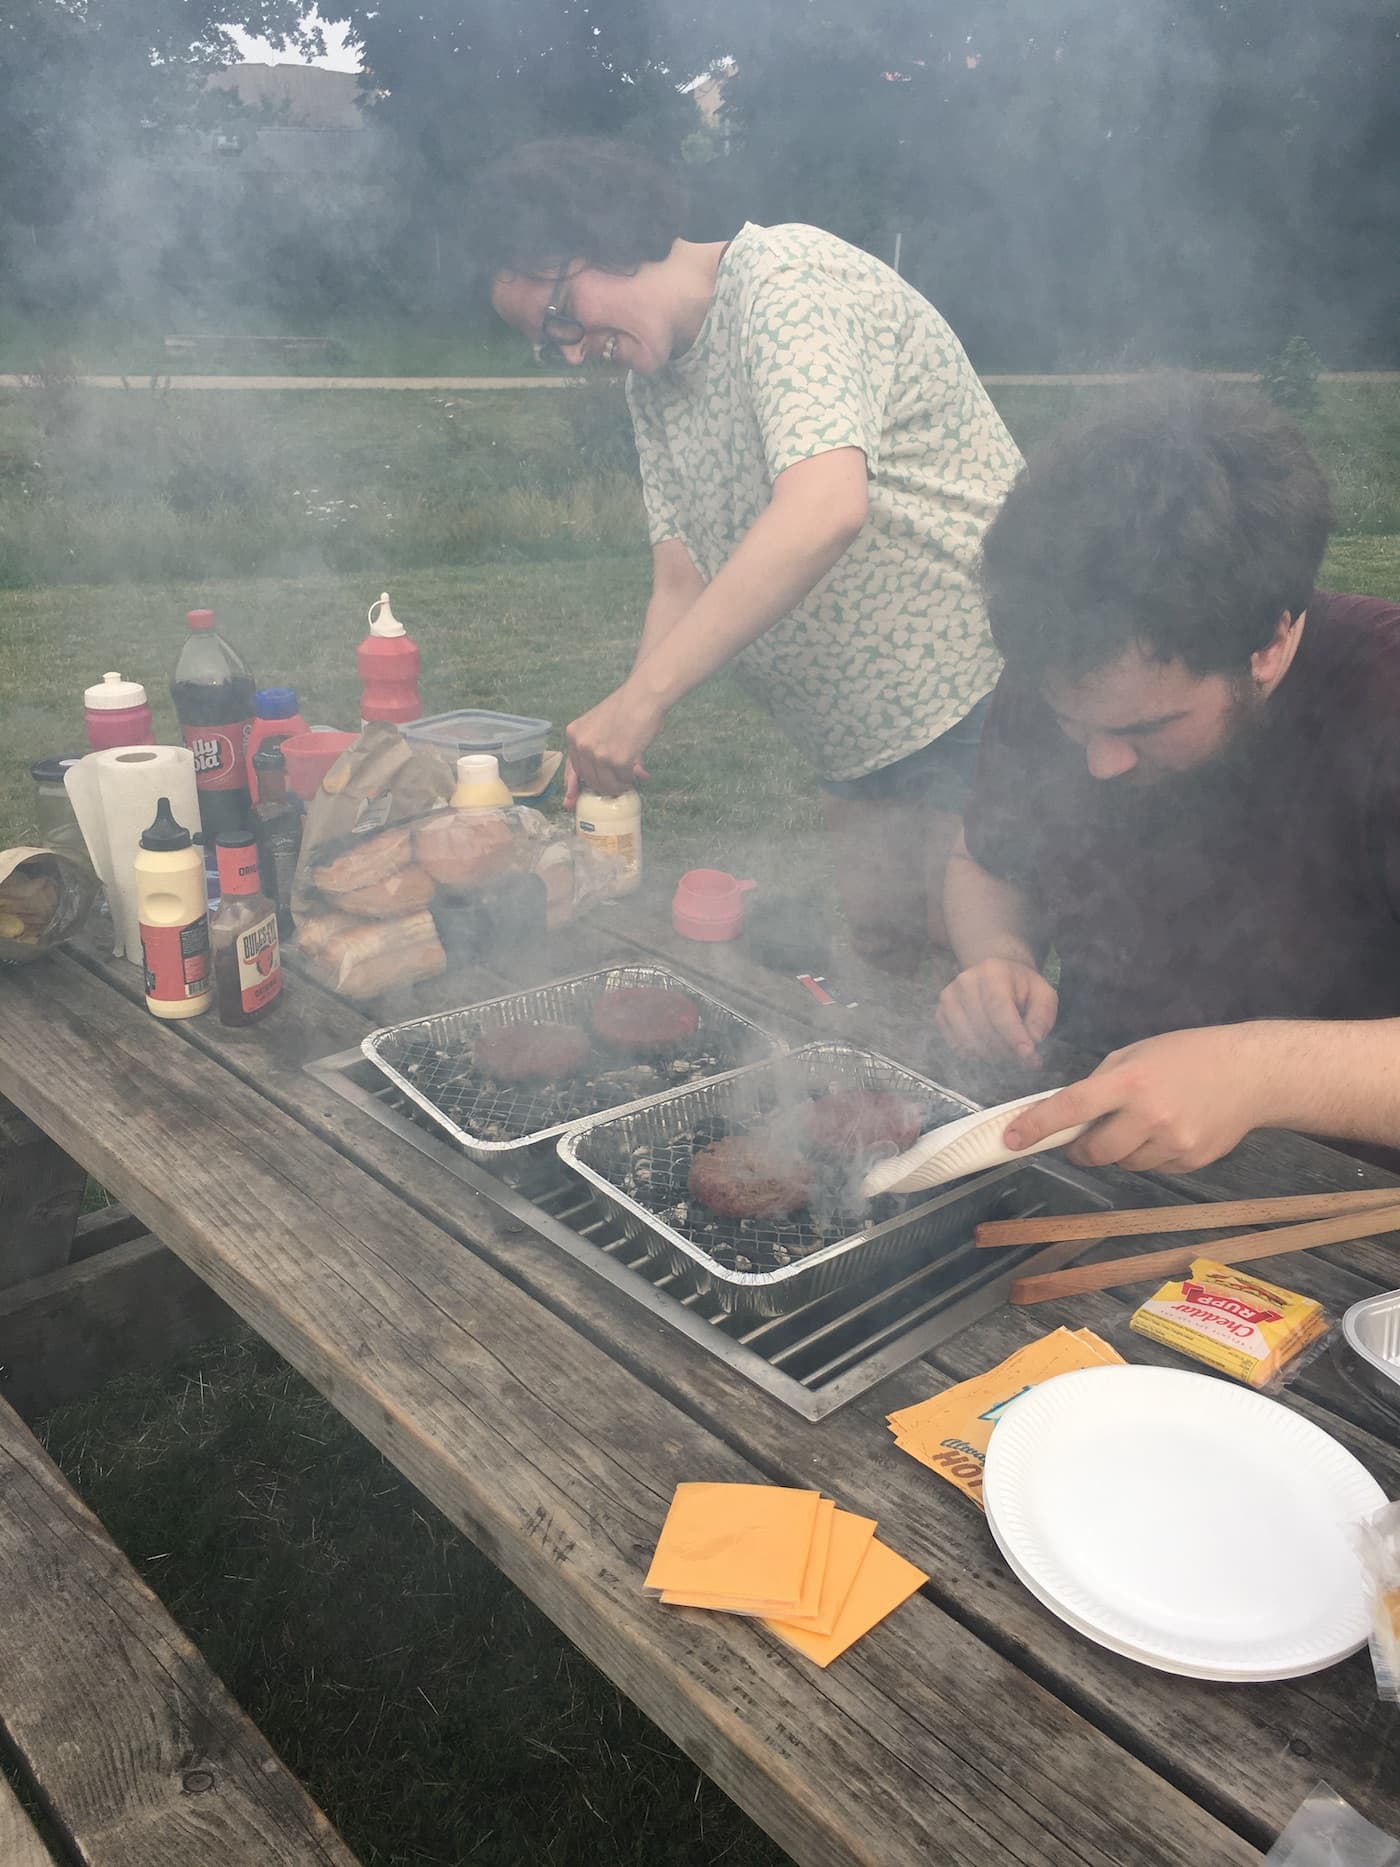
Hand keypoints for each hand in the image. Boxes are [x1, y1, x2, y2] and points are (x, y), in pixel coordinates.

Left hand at [565, 682, 657, 800]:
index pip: (572, 767)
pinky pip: (621, 780)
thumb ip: (598, 750)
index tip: (572, 801)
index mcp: (574, 734)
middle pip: (589, 778)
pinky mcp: (616, 760)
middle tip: (616, 786)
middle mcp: (581, 745)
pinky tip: (636, 775)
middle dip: (602, 786)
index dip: (573, 786)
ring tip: (627, 781)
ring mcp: (597, 754)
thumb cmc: (626, 708)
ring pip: (605, 783)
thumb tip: (610, 781)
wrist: (642, 697)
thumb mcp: (601, 726)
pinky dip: (629, 781)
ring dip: (617, 786)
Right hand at [936, 960, 1058, 1063]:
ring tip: (1008, 1050)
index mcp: (993, 971)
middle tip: (1025, 1056)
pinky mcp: (940, 1014)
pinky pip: (955, 1046)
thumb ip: (1041, 1018)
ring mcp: (948, 998)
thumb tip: (1031, 1041)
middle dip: (1007, 1049)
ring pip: (968, 1040)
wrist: (995, 977)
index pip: (999, 1007)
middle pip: (983, 1027)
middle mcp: (965, 982)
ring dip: (992, 1054)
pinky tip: (989, 1046)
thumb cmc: (1022, 988)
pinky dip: (974, 1054)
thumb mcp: (1044, 996)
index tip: (1028, 1053)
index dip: (1012, 1034)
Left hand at [1002, 1025, 1271, 1172]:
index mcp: (1130, 1081)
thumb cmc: (1188, 1055)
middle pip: (1093, 1150)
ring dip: (1118, 1150)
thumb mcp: (1137, 1053)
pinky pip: (1151, 1167)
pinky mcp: (1190, 1161)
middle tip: (1083, 1136)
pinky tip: (1168, 1130)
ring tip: (1142, 1122)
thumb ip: (1103, 1082)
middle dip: (1080, 1147)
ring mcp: (1172, 1143)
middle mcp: (1149, 1115)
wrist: (1250, 1074)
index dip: (1037, 1125)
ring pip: (1122, 1162)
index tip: (1011, 1139)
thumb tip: (1070, 1112)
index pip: (1072, 1107)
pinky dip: (1148, 1154)